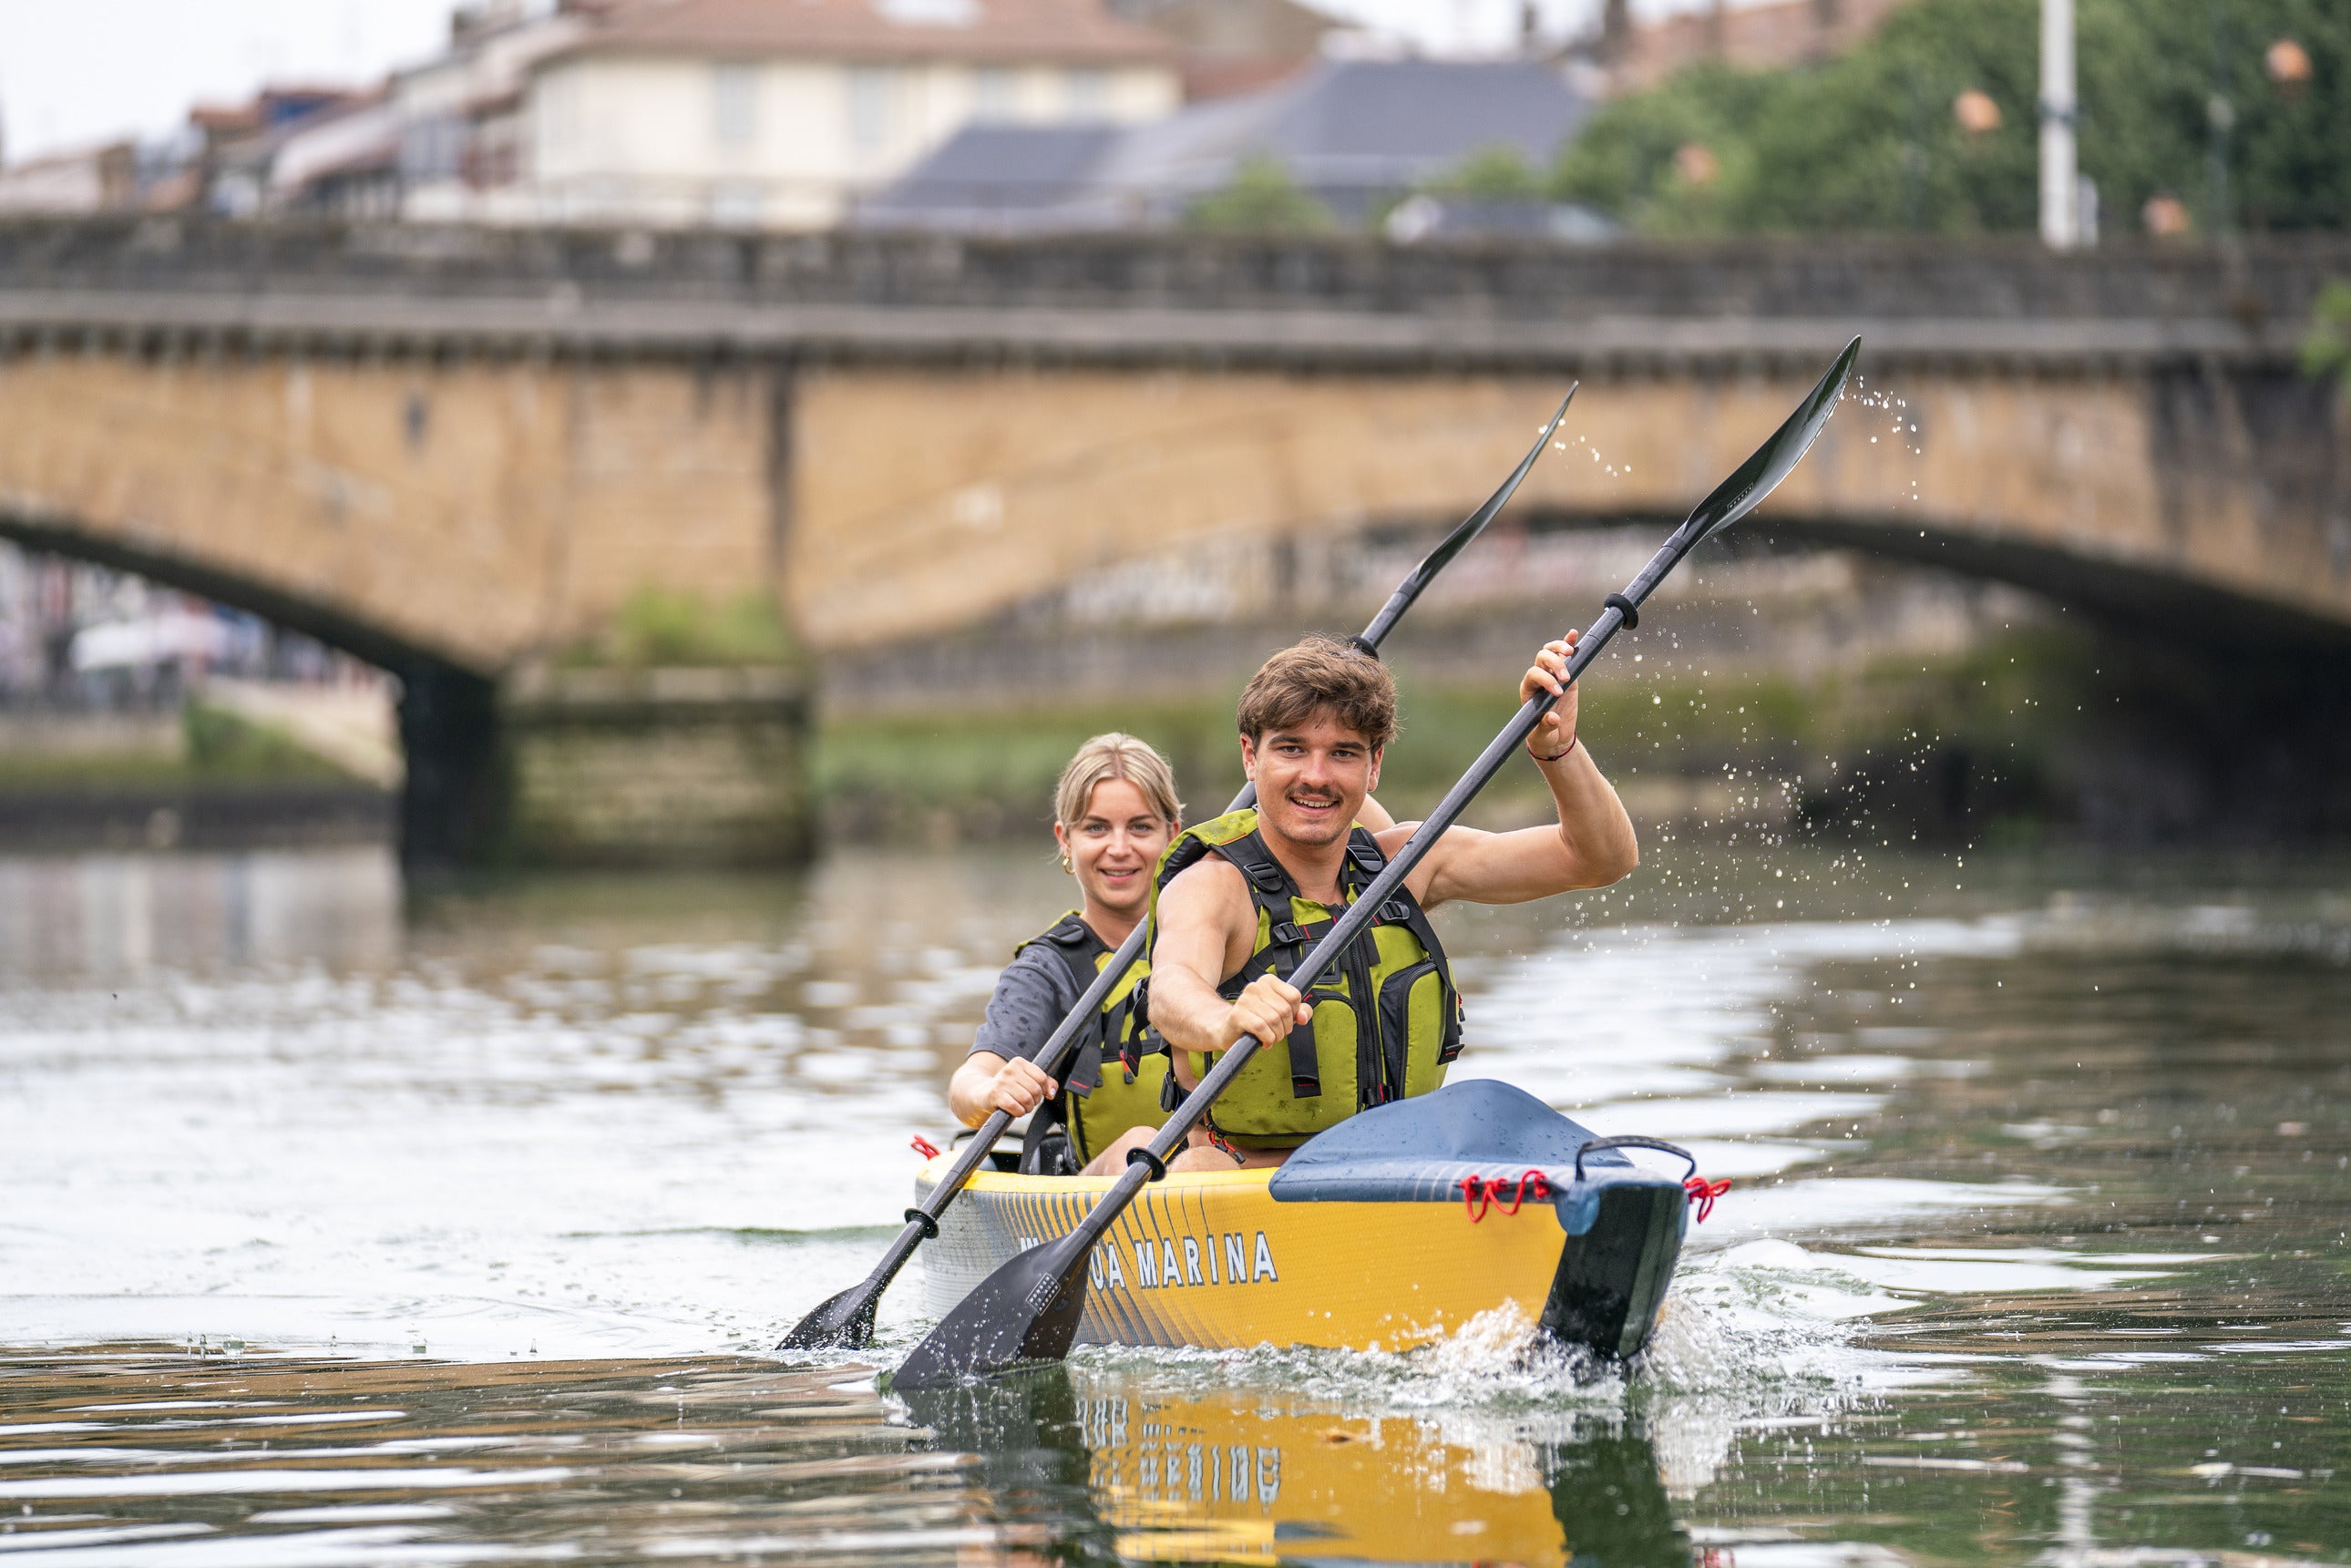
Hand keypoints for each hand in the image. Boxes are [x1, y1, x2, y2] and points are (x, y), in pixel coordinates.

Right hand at [985, 1056, 1056, 1116]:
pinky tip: (1015, 1110)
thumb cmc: (1007, 1087)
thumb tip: (1052, 1091)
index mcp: (1019, 1063)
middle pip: (1036, 1090)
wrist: (981, 1093)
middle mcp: (1010, 1069)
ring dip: (1027, 1108)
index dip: (1044, 1090)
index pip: (1042, 1078)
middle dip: (1035, 1100)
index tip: (1038, 1094)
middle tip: (1028, 1102)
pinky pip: (1016, 1107)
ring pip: (1027, 1100)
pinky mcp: (996, 1094)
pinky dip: (1019, 1112)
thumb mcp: (1024, 1079)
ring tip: (1022, 1106)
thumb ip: (1043, 1082)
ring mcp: (1002, 1082)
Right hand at [1225, 974, 1310, 1047]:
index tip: (1285, 1020)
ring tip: (1269, 1037)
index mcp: (1268, 981)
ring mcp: (1245, 1000)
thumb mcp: (1281, 1014)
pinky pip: (1262, 1028)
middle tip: (1276, 1032)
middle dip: (1285, 1028)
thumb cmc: (1255, 1020)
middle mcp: (1255, 987)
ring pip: (1274, 1020)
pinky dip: (1267, 1039)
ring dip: (1276, 1035)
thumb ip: (1299, 1012)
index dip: (1294, 1013)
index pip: (1294, 996)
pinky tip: (1263, 1040)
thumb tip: (1304, 1016)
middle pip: (1285, 1010)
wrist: (1227, 1030)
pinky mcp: (1237, 1015)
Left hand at [1521, 634, 1580, 759]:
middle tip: (1566, 678)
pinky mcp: (1567, 675)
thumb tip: (1553, 719)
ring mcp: (1552, 674)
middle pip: (1541, 659)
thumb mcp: (1542, 735)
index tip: (1558, 692)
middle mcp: (1538, 678)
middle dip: (1554, 664)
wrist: (1554, 736)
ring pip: (1550, 652)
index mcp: (1528, 689)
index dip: (1546, 679)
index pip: (1534, 675)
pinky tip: (1574, 634)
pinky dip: (1568, 643)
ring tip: (1570, 651)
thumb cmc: (1543, 736)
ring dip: (1559, 647)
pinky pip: (1566, 656)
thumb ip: (1546, 726)